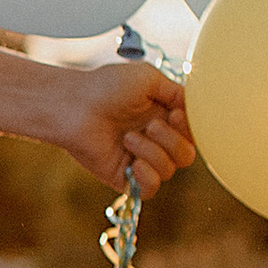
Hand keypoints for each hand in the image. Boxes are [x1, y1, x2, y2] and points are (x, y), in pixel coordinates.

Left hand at [46, 59, 196, 197]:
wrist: (73, 103)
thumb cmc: (106, 86)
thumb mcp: (149, 78)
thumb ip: (178, 92)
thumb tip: (194, 109)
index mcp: (164, 118)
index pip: (194, 134)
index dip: (190, 128)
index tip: (174, 113)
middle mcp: (154, 141)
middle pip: (187, 156)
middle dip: (172, 141)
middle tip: (149, 125)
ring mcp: (138, 159)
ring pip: (169, 170)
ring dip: (152, 152)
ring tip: (128, 137)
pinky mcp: (123, 177)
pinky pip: (150, 188)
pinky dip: (147, 175)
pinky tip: (132, 161)